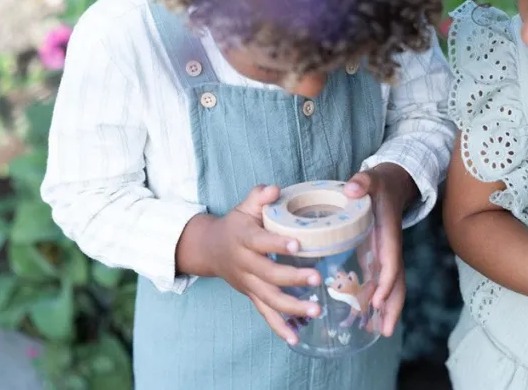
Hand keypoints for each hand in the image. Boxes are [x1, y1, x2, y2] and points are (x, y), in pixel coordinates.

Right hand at [179, 185, 322, 344]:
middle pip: (268, 274)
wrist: (209, 249)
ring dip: (293, 307)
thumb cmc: (236, 224)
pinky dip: (279, 327)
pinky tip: (295, 338)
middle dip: (293, 277)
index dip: (277, 243)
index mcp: (244, 238)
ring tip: (316, 309)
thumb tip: (274, 189)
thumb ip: (259, 197)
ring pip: (269, 298)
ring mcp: (248, 283)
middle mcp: (245, 264)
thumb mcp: (244, 207)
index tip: (297, 244)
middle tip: (318, 278)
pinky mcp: (251, 296)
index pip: (260, 241)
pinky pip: (265, 314)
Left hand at [343, 164, 416, 336]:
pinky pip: (377, 282)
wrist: (392, 183)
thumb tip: (352, 188)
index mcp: (388, 235)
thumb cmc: (379, 184)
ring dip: (384, 310)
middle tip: (386, 332)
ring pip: (389, 287)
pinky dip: (372, 300)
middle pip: (397, 283)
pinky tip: (360, 317)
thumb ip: (362, 181)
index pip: (391, 263)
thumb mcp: (371, 179)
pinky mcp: (376, 256)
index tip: (379, 301)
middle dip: (393, 307)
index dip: (387, 282)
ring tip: (372, 332)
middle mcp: (389, 250)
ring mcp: (384, 255)